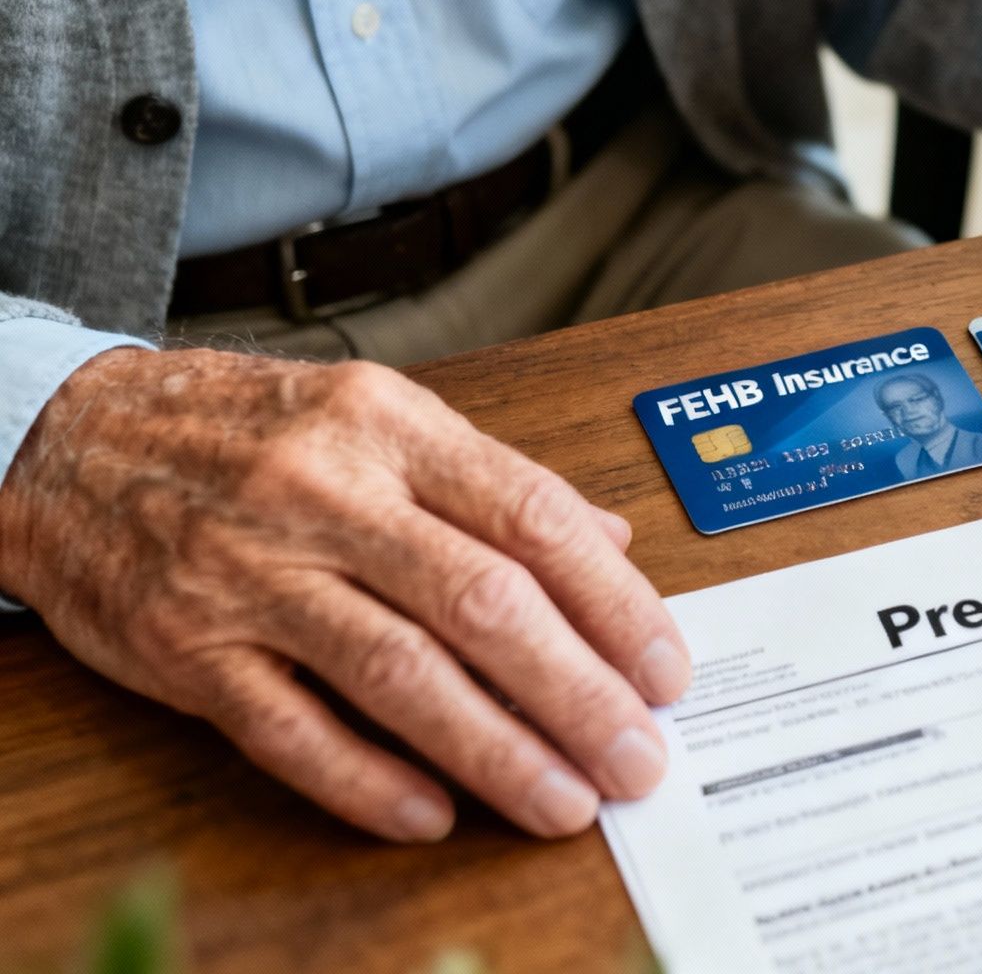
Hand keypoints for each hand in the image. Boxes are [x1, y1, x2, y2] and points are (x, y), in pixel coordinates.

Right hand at [0, 348, 691, 841]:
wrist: (67, 438)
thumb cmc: (243, 429)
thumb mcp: (377, 416)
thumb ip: (495, 482)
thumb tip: (611, 544)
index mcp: (389, 425)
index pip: (532, 518)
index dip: (614, 605)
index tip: (666, 669)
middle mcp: (325, 493)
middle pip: (481, 602)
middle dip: (576, 693)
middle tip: (637, 757)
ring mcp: (251, 574)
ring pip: (398, 672)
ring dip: (495, 749)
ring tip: (564, 800)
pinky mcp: (187, 649)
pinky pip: (290, 728)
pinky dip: (368, 779)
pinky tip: (433, 813)